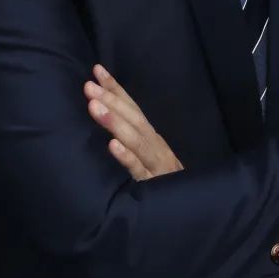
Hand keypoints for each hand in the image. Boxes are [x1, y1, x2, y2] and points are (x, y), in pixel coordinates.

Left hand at [83, 63, 184, 179]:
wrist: (190, 207)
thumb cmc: (162, 180)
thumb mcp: (147, 156)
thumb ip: (131, 138)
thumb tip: (104, 117)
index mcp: (151, 137)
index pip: (133, 108)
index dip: (115, 89)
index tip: (97, 70)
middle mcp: (155, 145)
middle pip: (134, 119)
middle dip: (111, 100)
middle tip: (88, 86)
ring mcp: (156, 164)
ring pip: (136, 141)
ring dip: (115, 122)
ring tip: (94, 107)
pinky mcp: (154, 186)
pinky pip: (139, 170)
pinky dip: (127, 157)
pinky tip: (113, 146)